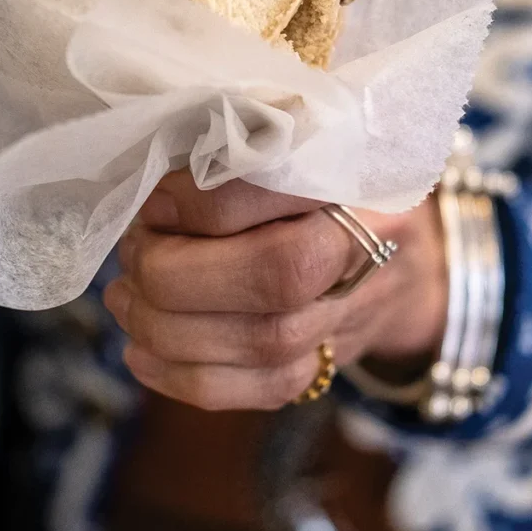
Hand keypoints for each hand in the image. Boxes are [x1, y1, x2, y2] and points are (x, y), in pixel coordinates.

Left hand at [104, 173, 446, 410]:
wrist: (408, 255)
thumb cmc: (330, 181)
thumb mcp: (296, 140)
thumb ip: (238, 151)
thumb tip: (154, 196)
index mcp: (359, 174)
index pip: (281, 192)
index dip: (203, 204)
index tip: (153, 203)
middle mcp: (370, 247)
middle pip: (276, 277)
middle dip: (177, 273)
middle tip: (133, 253)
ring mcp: (356, 315)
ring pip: (264, 343)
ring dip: (170, 328)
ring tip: (123, 300)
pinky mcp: (333, 365)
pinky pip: (264, 390)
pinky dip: (189, 379)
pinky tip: (141, 355)